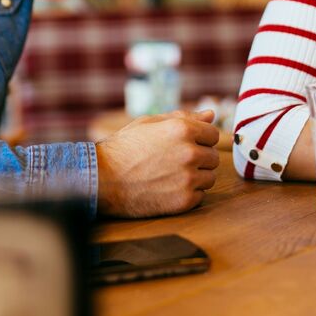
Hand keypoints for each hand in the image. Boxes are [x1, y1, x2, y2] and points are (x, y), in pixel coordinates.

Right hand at [96, 110, 219, 217]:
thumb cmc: (124, 148)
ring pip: (210, 177)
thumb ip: (183, 117)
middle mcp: (189, 152)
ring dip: (196, 177)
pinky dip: (188, 194)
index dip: (199, 139)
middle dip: (198, 158)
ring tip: (171, 175)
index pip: (213, 134)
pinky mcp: (184, 201)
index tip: (184, 145)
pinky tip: (168, 189)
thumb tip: (211, 115)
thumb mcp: (149, 123)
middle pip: (213, 157)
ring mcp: (188, 178)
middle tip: (174, 162)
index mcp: (182, 129)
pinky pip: (200, 196)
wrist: (102, 180)